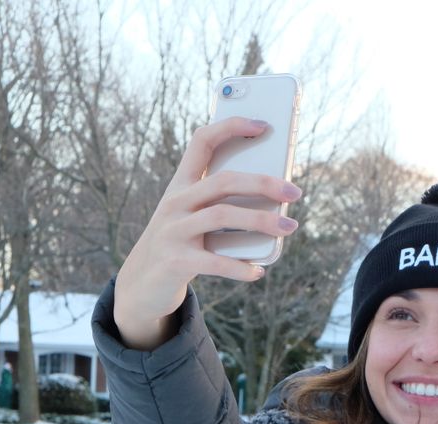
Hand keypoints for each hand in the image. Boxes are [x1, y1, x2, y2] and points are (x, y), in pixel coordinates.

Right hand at [113, 116, 301, 349]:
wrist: (143, 284)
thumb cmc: (182, 244)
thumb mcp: (194, 217)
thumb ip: (223, 204)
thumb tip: (277, 199)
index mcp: (181, 185)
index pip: (202, 142)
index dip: (231, 127)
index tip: (264, 125)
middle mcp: (174, 202)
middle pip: (223, 181)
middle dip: (263, 183)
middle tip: (295, 192)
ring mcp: (172, 231)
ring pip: (222, 216)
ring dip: (262, 221)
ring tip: (289, 227)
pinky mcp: (175, 261)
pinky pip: (215, 262)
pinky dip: (240, 268)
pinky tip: (258, 272)